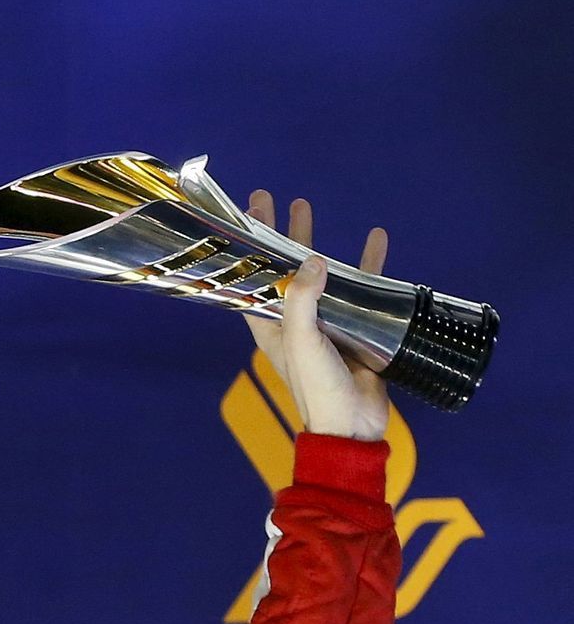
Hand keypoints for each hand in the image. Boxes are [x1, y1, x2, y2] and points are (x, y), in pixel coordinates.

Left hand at [244, 192, 390, 442]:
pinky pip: (363, 289)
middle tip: (272, 198)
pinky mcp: (357, 328)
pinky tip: (377, 237)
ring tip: (307, 205)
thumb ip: (302, 302)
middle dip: (276, 235)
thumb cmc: (318, 388)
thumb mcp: (303, 342)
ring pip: (319, 272)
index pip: (252, 279)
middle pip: (281, 268)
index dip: (248, 249)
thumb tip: (312, 261)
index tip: (245, 217)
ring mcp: (325, 323)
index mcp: (271, 326)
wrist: (353, 425)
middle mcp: (294, 321)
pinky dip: (368, 264)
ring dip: (314, 241)